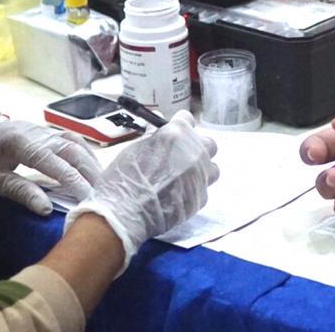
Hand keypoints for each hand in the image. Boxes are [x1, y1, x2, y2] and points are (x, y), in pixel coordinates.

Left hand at [0, 114, 101, 214]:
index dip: (75, 181)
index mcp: (20, 142)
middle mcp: (36, 132)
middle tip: (103, 191)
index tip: (88, 197)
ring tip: (102, 179)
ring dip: (90, 160)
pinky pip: (69, 139)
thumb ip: (20, 191)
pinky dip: (83, 152)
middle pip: (72, 149)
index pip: (56, 163)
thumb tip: (46, 208)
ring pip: (74, 142)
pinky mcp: (42, 132)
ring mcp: (40, 129)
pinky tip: (89, 164)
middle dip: (90, 170)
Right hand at [66, 111, 218, 268]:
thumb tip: (163, 133)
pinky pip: (203, 189)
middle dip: (195, 148)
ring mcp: (200, 175)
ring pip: (212, 168)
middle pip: (207, 143)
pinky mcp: (201, 197)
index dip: (179, 125)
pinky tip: (177, 196)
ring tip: (183, 179)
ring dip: (201, 170)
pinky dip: (193, 191)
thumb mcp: (134, 150)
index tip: (175, 132)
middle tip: (180, 157)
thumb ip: (156, 139)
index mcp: (176, 134)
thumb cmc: (122, 180)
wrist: (123, 215)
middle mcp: (194, 151)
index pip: (187, 119)